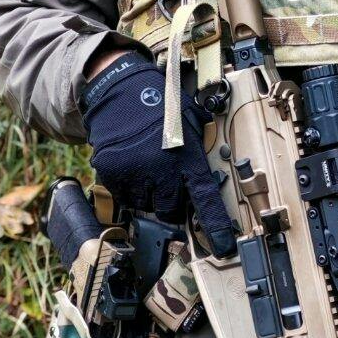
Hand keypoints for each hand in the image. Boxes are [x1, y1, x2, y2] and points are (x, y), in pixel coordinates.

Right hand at [81, 53, 236, 255]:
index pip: (206, 199)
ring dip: (148, 193)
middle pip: (171, 209)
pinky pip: (125, 198)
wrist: (120, 91)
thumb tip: (209, 175)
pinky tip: (132, 164)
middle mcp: (162, 169)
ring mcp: (136, 174)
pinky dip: (129, 188)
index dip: (216, 226)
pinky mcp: (113, 175)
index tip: (224, 246)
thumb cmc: (160, 106)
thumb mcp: (190, 122)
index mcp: (187, 156)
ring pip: (146, 205)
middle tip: (166, 175)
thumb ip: (200, 149)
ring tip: (147, 165)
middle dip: (171, 199)